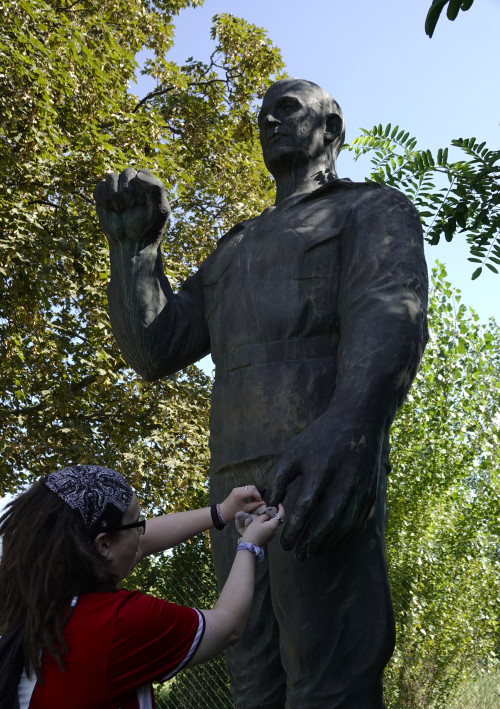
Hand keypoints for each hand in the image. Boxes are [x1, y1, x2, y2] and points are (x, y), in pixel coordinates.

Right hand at [93, 168, 170, 245]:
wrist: (132, 244)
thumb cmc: (149, 227)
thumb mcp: (160, 209)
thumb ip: (156, 188)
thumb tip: (137, 175)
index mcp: (147, 184)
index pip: (141, 174)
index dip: (140, 189)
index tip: (142, 204)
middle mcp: (131, 184)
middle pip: (126, 172)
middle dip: (128, 192)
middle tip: (131, 207)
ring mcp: (117, 189)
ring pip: (111, 176)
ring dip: (115, 195)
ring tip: (120, 209)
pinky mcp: (103, 197)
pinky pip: (99, 187)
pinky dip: (102, 197)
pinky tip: (109, 208)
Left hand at [219, 485, 262, 522]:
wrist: (222, 512)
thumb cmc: (233, 512)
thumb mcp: (245, 509)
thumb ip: (255, 505)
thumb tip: (263, 503)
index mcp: (240, 494)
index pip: (253, 491)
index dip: (258, 496)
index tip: (260, 502)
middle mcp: (238, 489)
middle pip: (252, 487)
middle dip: (256, 494)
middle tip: (258, 501)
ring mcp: (237, 488)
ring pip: (249, 487)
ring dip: (253, 493)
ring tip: (254, 501)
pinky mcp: (236, 489)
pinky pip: (245, 488)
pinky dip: (249, 492)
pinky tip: (250, 499)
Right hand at [241, 504, 284, 545]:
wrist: (250, 545)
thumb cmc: (253, 532)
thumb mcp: (258, 521)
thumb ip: (265, 515)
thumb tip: (269, 514)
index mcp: (273, 525)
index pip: (281, 515)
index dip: (281, 509)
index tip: (279, 504)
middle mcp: (276, 530)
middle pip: (278, 520)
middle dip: (275, 514)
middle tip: (268, 510)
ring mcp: (273, 535)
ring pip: (274, 525)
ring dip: (271, 520)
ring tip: (264, 517)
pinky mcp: (270, 538)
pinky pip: (272, 529)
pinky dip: (270, 524)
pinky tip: (264, 523)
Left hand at [266, 414, 381, 558]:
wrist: (359, 421)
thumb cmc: (320, 437)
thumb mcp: (294, 451)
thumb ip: (279, 479)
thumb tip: (268, 505)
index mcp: (321, 469)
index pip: (306, 507)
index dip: (294, 529)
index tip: (284, 543)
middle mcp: (344, 481)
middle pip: (328, 521)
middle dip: (311, 542)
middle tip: (298, 555)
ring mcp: (361, 488)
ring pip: (345, 525)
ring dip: (328, 543)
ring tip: (312, 552)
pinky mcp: (371, 492)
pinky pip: (358, 521)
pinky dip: (344, 536)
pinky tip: (331, 542)